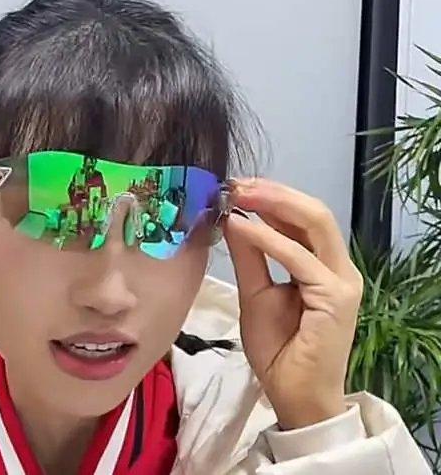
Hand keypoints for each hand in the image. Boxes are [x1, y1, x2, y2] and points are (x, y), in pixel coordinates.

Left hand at [223, 178, 363, 429]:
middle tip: (237, 183)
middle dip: (274, 193)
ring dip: (274, 204)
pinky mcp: (336, 298)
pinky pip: (299, 259)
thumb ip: (250, 257)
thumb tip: (234, 219)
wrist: (293, 393)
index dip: (271, 197)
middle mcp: (339, 268)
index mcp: (322, 265)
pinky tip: (241, 227)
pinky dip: (268, 239)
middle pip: (314, 212)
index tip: (235, 187)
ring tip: (238, 194)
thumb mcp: (255, 293)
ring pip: (315, 224)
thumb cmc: (277, 348)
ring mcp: (342, 281)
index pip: (302, 219)